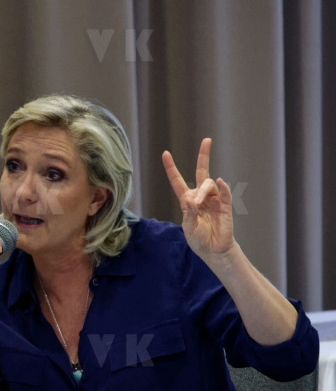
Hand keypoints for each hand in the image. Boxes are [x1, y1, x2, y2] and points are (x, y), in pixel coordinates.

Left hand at [162, 138, 234, 259]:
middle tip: (207, 140)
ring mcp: (213, 199)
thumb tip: (194, 198)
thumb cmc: (198, 239)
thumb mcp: (188, 227)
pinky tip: (221, 183)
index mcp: (186, 200)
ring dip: (202, 191)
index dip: (171, 168)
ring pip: (208, 184)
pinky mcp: (225, 206)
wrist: (213, 250)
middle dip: (204, 155)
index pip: (178, 181)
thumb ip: (189, 213)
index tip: (166, 153)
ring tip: (198, 205)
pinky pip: (224, 193)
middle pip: (202, 171)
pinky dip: (222, 187)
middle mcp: (200, 196)